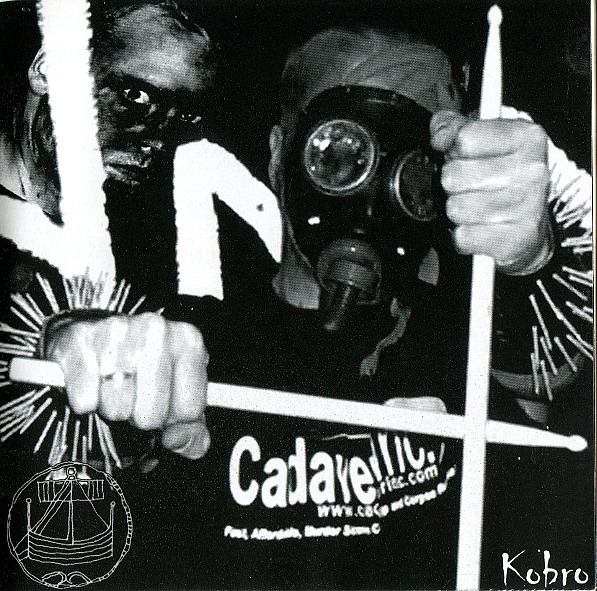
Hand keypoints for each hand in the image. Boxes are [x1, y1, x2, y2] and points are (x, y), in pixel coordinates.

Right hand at [43, 312, 209, 459]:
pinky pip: (84, 400)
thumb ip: (192, 430)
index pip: (189, 411)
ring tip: (113, 388)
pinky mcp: (79, 340)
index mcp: (189, 342)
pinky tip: (91, 384)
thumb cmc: (144, 367)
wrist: (94, 332)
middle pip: (151, 415)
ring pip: (116, 410)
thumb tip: (182, 442)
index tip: (164, 403)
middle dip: (140, 416)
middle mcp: (156, 330)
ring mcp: (118, 330)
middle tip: (134, 396)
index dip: (173, 419)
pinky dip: (85, 402)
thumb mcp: (178, 395)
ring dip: (112, 409)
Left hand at [430, 111, 553, 274]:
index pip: (464, 138)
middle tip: (471, 187)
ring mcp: (528, 206)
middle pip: (453, 176)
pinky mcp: (518, 239)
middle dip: (453, 184)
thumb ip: (452, 126)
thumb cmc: (501, 177)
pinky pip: (462, 237)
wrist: (530, 225)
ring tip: (476, 208)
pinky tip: (480, 229)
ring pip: (455, 208)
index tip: (466, 157)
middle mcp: (532, 170)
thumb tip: (440, 136)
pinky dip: (464, 237)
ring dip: (458, 212)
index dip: (454, 150)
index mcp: (526, 137)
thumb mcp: (481, 139)